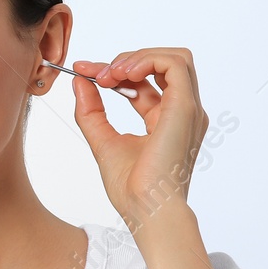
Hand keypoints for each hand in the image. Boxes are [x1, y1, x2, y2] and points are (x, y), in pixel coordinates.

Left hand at [70, 49, 208, 231]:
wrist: (146, 209)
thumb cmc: (132, 189)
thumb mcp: (102, 140)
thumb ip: (90, 111)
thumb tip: (80, 80)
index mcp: (165, 120)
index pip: (143, 83)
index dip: (113, 71)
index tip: (83, 71)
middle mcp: (181, 112)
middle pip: (159, 66)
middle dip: (125, 62)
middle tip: (97, 74)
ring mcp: (187, 109)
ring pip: (173, 59)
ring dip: (138, 58)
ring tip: (111, 74)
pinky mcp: (185, 107)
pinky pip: (175, 64)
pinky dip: (148, 60)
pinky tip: (123, 74)